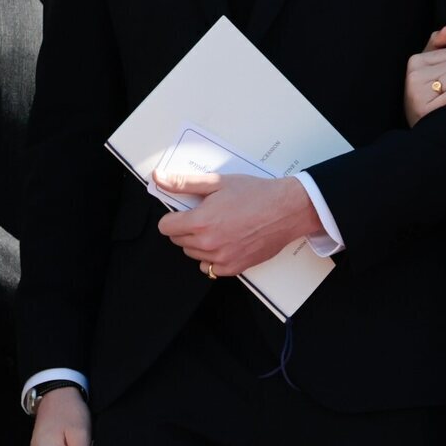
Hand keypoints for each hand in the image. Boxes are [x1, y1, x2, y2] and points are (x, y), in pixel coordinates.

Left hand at [155, 171, 321, 275]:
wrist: (287, 210)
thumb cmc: (257, 194)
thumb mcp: (217, 182)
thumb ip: (184, 182)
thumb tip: (159, 178)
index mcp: (201, 222)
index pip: (166, 227)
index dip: (173, 216)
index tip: (184, 211)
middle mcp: (209, 244)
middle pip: (178, 240)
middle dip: (186, 227)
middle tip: (207, 214)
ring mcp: (221, 258)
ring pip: (193, 254)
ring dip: (198, 242)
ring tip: (219, 227)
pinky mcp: (234, 267)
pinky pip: (210, 268)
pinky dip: (213, 257)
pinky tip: (225, 242)